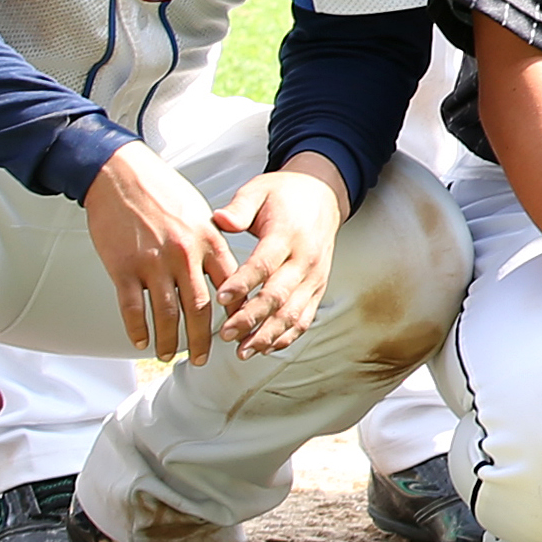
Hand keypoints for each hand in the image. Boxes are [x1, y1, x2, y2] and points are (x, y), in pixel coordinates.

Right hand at [82, 144, 242, 362]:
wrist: (121, 174)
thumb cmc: (163, 191)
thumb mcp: (199, 213)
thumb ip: (213, 243)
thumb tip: (226, 273)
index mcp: (209, 239)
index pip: (230, 285)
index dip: (234, 313)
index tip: (236, 331)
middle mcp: (185, 254)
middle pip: (200, 307)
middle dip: (203, 338)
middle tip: (205, 359)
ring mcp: (153, 262)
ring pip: (167, 314)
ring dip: (169, 340)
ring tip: (168, 356)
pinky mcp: (124, 267)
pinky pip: (132, 307)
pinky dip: (137, 329)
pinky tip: (140, 342)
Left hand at [204, 160, 348, 357]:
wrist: (323, 196)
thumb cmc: (284, 195)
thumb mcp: (259, 190)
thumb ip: (239, 208)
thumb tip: (219, 220)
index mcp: (288, 234)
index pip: (265, 263)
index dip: (243, 283)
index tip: (220, 299)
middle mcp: (305, 259)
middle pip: (279, 295)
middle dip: (252, 318)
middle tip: (226, 334)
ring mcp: (314, 276)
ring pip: (293, 313)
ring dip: (268, 335)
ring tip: (243, 351)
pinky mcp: (318, 288)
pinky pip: (305, 318)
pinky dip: (287, 336)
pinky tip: (266, 348)